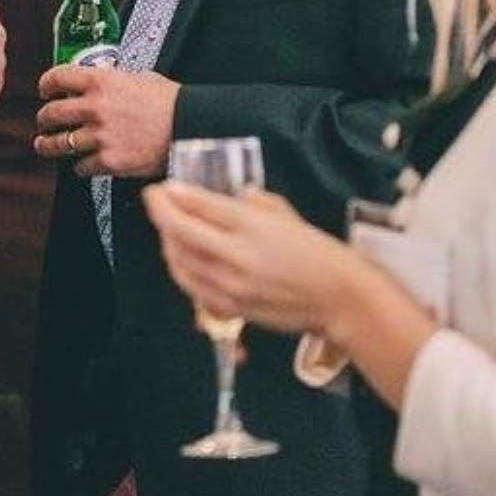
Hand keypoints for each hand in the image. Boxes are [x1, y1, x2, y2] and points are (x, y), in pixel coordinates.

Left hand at [34, 65, 177, 178]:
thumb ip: (113, 80)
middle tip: (44, 121)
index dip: (46, 85)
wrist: (189, 127)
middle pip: (50, 114)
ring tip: (45, 145)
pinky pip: (81, 167)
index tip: (45, 90)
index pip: (57, 78)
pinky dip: (80, 167)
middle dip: (43, 119)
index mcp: (100, 82)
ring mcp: (99, 137)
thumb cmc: (170, 102)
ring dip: (48, 145)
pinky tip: (83, 164)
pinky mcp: (108, 161)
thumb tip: (103, 80)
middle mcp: (94, 108)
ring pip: (58, 144)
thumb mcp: (139, 77)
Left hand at [142, 183, 354, 334]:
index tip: (162, 188)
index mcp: (252, 225)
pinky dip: (179, 267)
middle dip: (159, 212)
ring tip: (167, 225)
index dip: (172, 195)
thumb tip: (228, 194)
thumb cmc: (317, 251)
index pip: (199, 205)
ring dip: (166, 240)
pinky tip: (179, 255)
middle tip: (156, 200)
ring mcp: (231, 285)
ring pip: (179, 260)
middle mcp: (236, 255)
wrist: (339, 298)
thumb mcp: (284, 212)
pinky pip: (191, 286)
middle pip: (179, 232)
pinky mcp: (231, 307)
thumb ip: (252, 201)